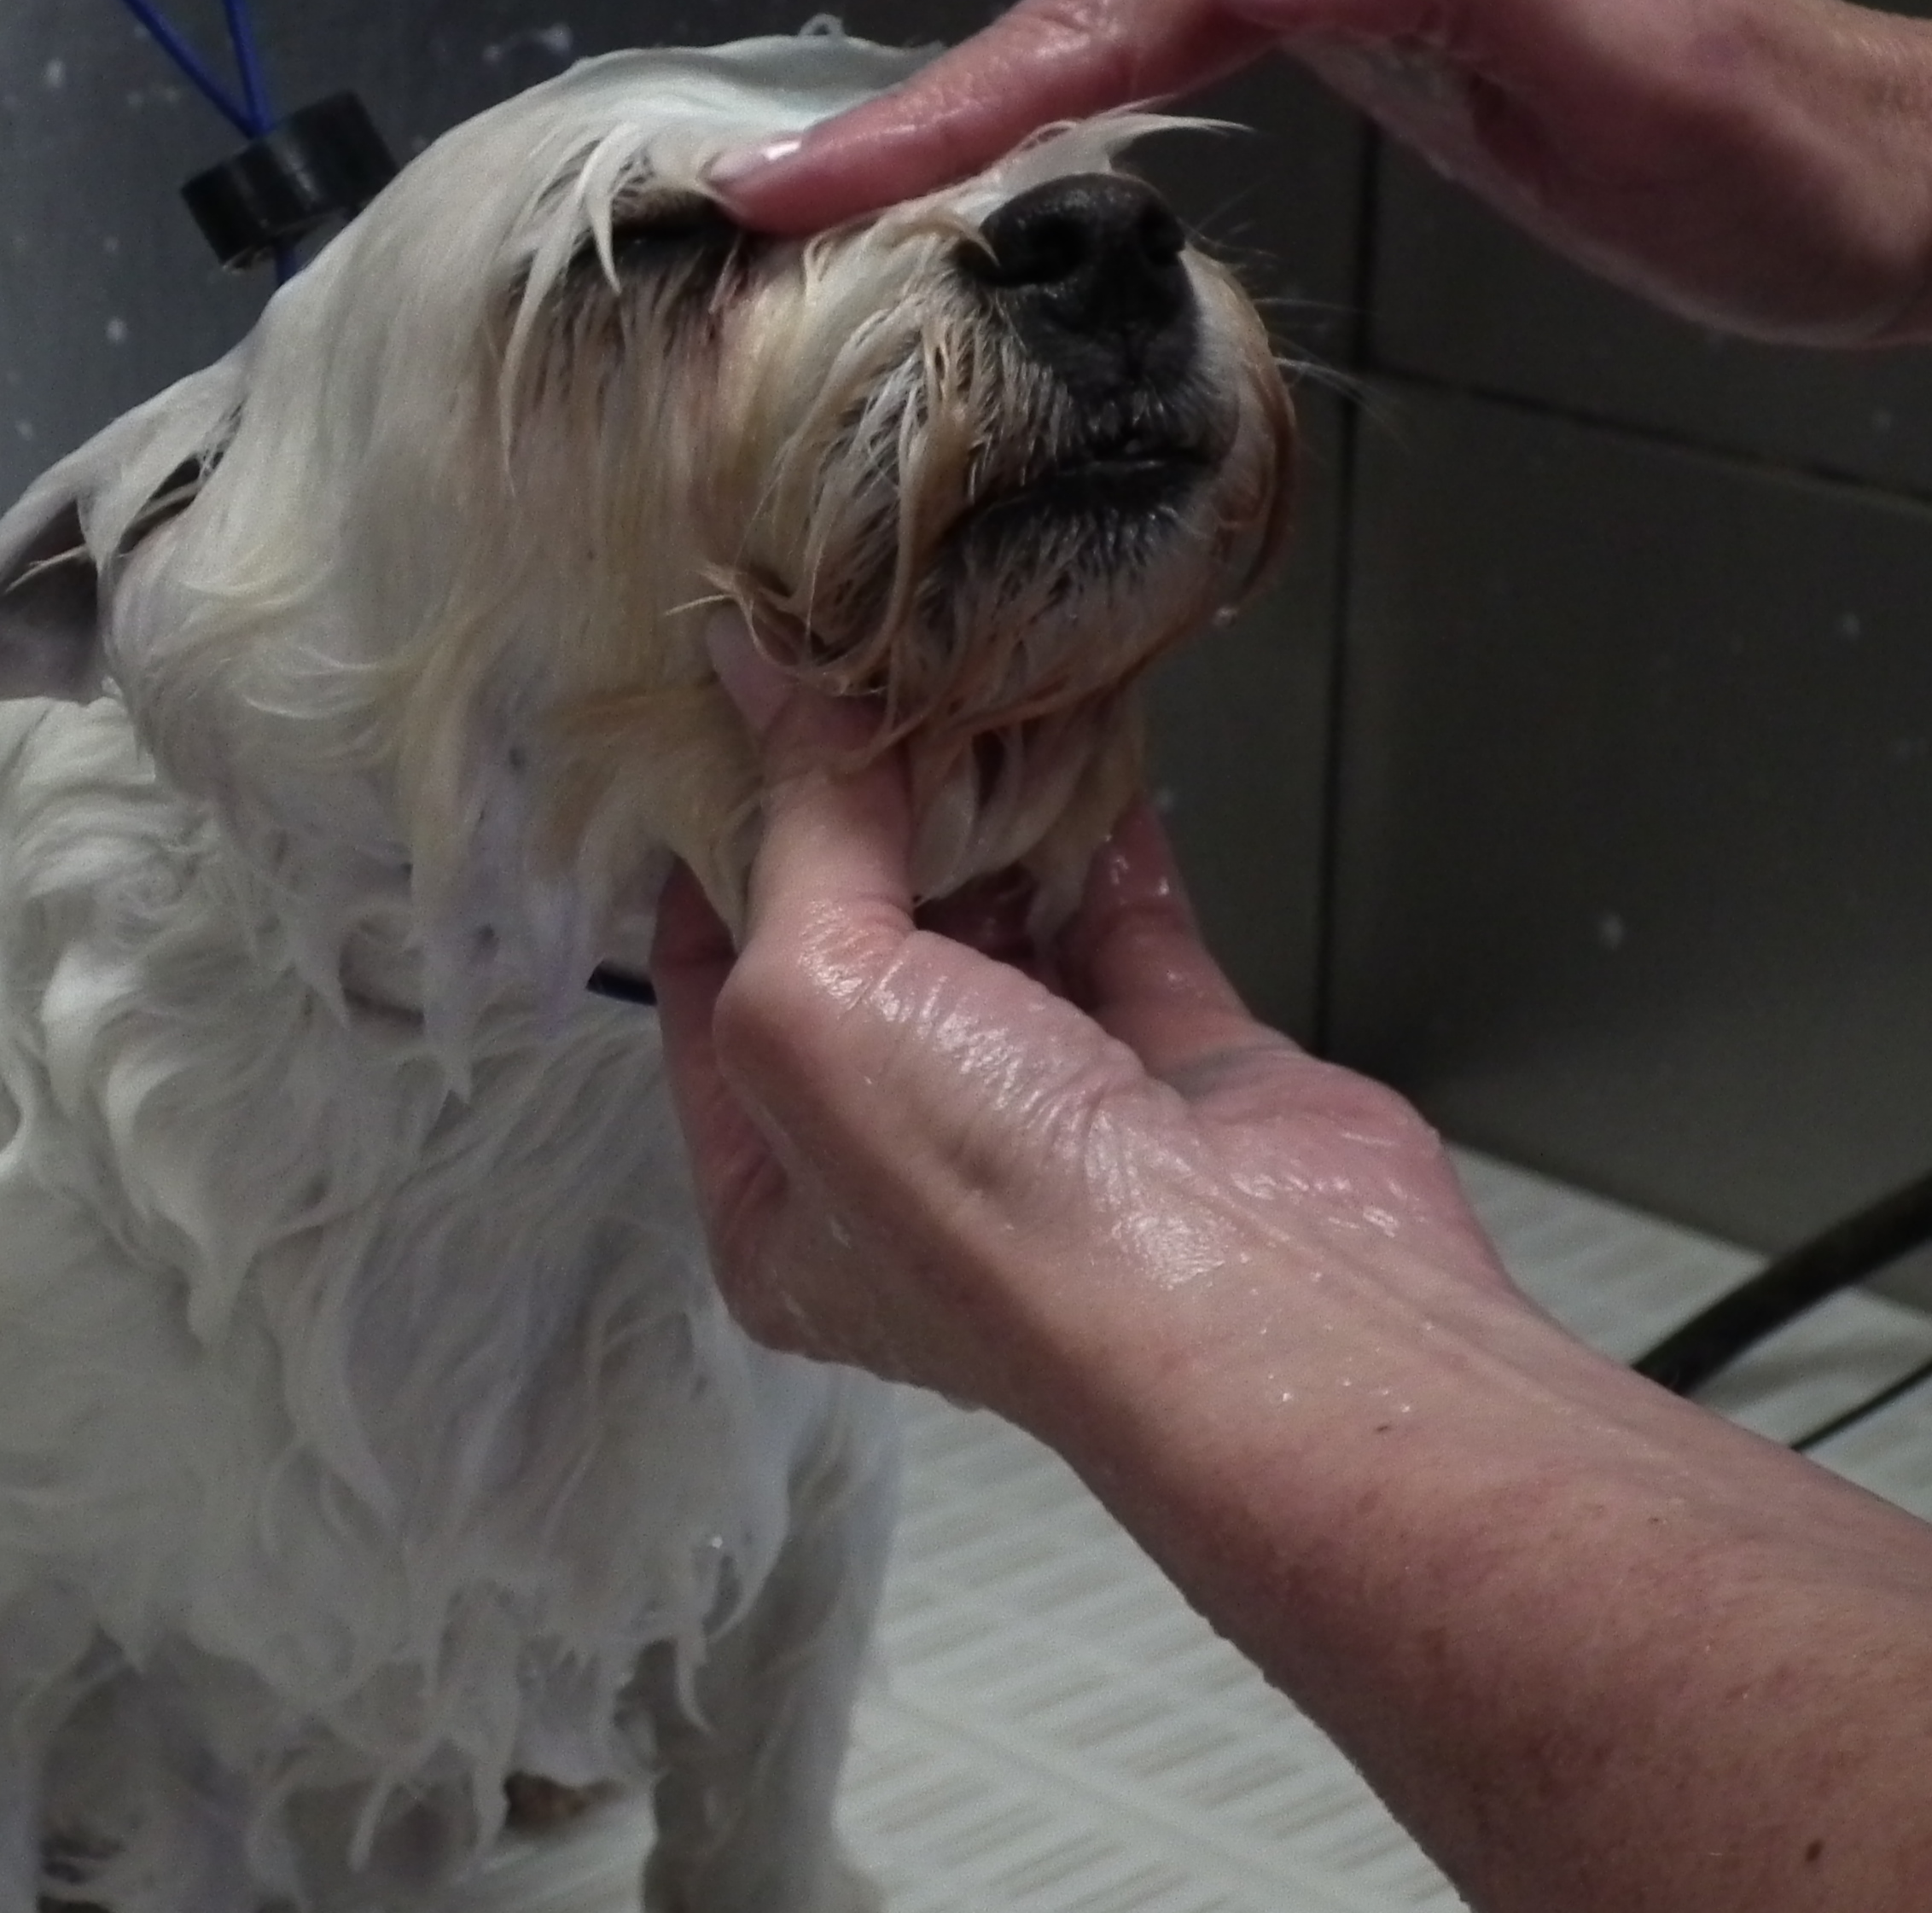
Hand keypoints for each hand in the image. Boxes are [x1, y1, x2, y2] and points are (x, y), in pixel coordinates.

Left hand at [651, 620, 1513, 1432]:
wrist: (1261, 1307)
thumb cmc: (990, 1197)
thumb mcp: (816, 1002)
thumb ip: (795, 833)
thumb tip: (750, 673)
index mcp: (773, 1194)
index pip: (712, 994)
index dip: (711, 853)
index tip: (723, 715)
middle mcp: (902, 1161)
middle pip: (853, 947)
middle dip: (856, 814)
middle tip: (851, 665)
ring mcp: (1047, 1116)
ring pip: (993, 921)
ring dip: (980, 801)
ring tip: (959, 666)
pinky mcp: (1177, 1066)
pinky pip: (1120, 914)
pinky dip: (1099, 822)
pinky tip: (1078, 716)